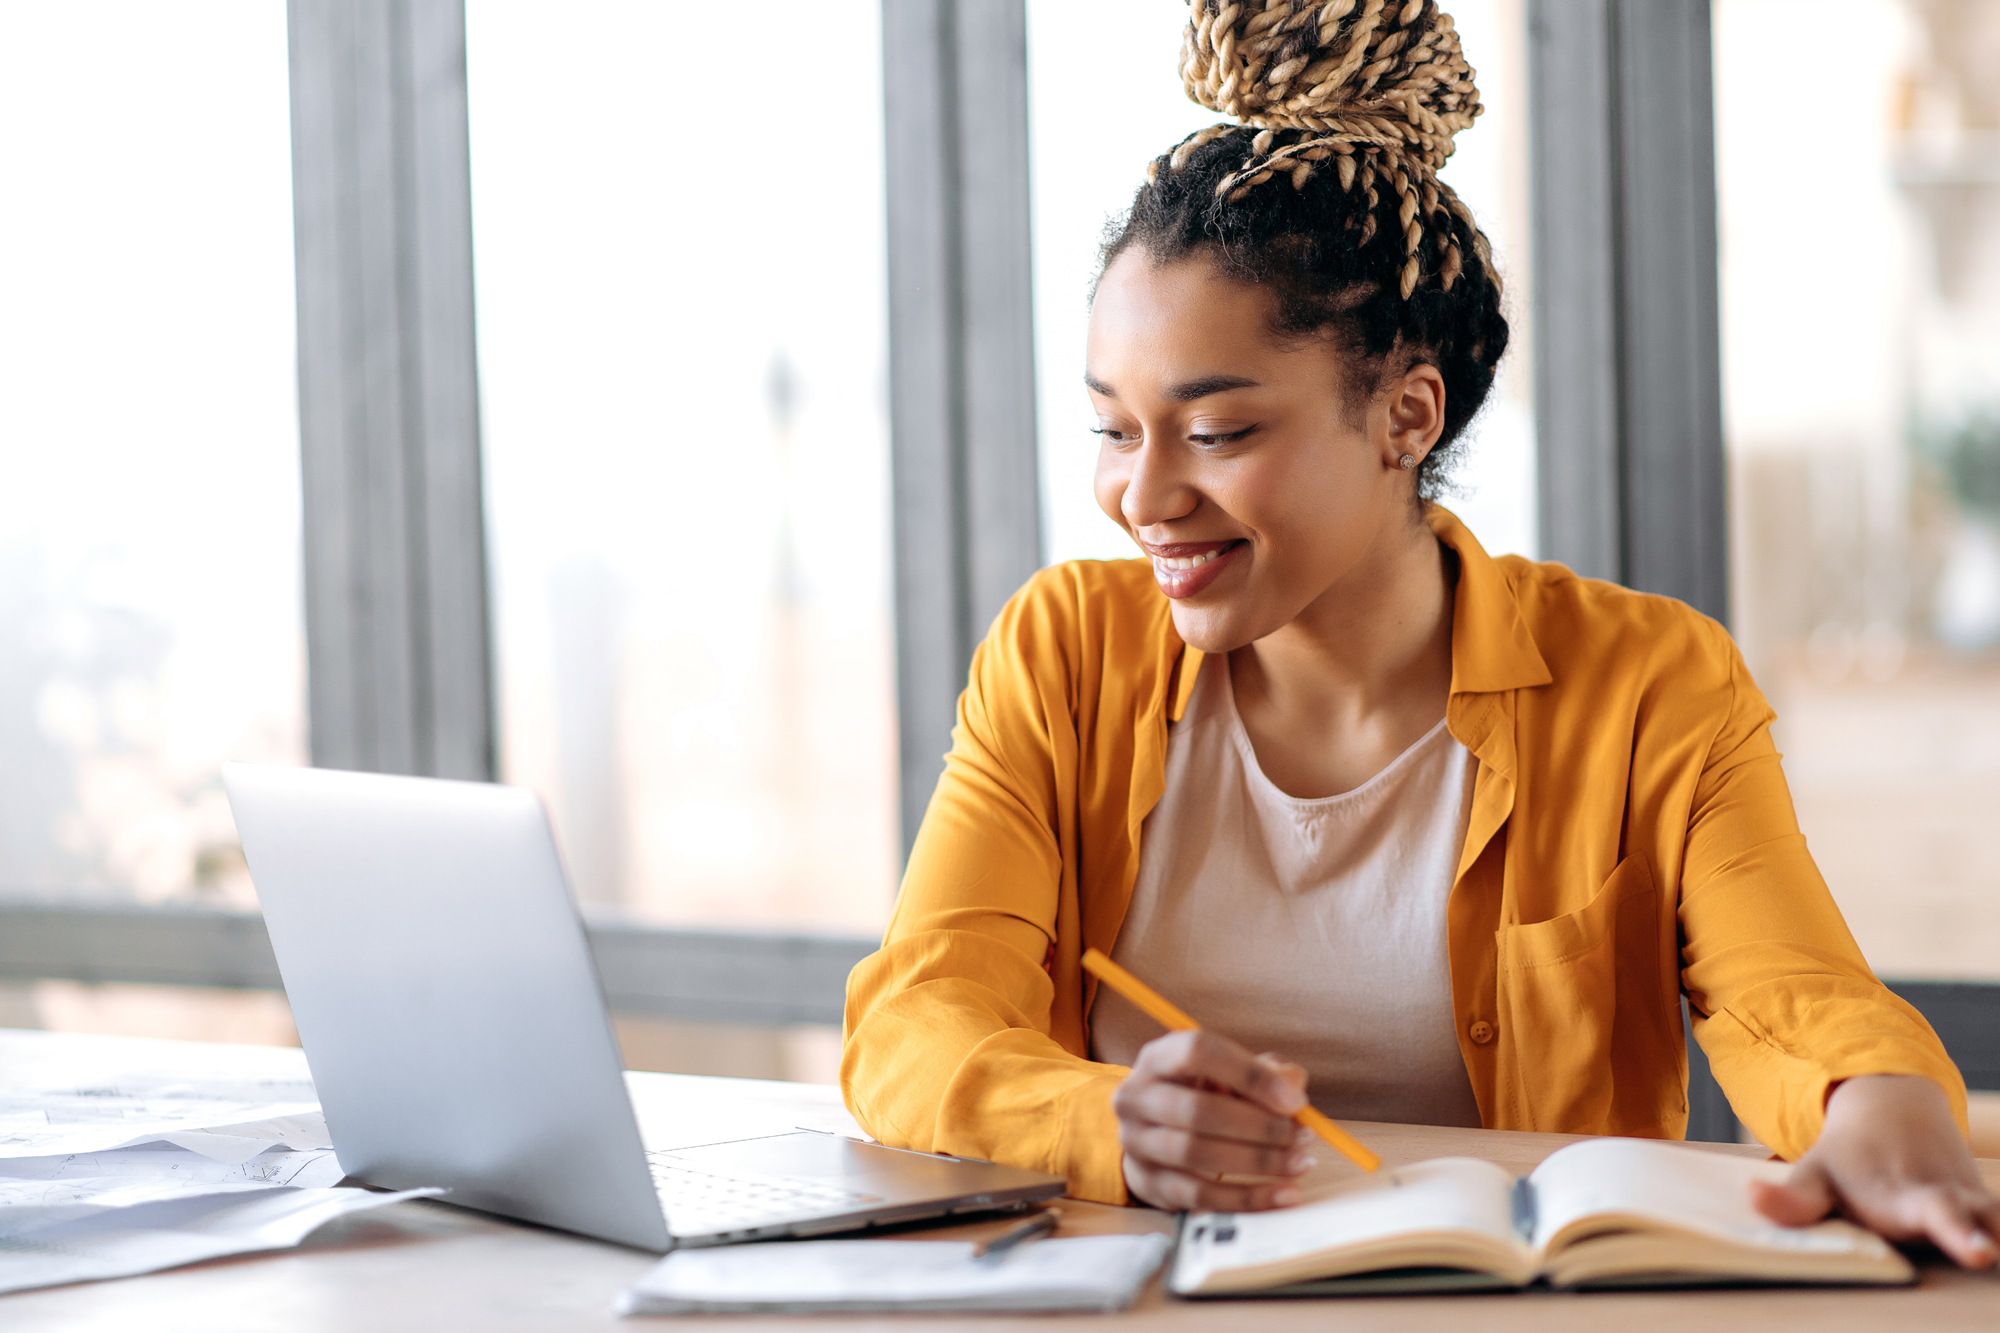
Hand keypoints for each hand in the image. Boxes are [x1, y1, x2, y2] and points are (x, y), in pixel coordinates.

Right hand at [1112, 1028, 1315, 1211]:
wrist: (1155, 1135)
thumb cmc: (1202, 1096)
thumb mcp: (1229, 1075)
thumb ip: (1266, 1073)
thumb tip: (1292, 1088)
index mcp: (1159, 1058)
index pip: (1199, 1052)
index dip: (1249, 1075)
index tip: (1294, 1101)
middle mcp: (1137, 1096)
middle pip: (1198, 1111)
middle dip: (1261, 1127)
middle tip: (1303, 1137)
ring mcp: (1136, 1142)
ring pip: (1198, 1155)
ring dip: (1258, 1162)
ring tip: (1298, 1164)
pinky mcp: (1148, 1183)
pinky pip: (1200, 1196)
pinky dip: (1247, 1197)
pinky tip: (1283, 1194)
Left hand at [1748, 1074, 1998, 1267]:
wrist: (1895, 1107)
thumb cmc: (1850, 1156)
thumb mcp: (1817, 1172)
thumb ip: (1794, 1197)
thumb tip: (1753, 1199)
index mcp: (1908, 1199)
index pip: (1938, 1217)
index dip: (1958, 1235)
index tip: (1980, 1254)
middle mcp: (1950, 1201)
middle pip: (1983, 1223)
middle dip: (1985, 1240)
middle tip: (1990, 1256)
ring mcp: (1975, 1205)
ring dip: (1999, 1234)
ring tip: (1995, 1253)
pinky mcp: (1988, 1209)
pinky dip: (1999, 1231)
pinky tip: (1996, 1251)